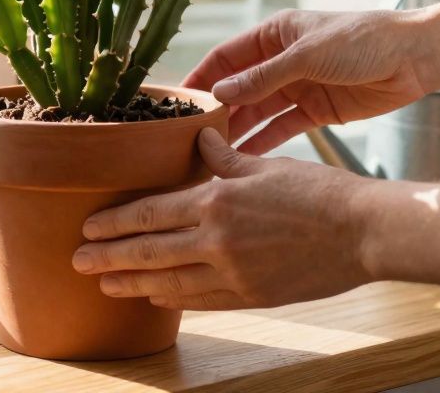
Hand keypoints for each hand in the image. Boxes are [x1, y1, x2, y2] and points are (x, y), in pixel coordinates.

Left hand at [71, 128, 373, 309]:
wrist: (362, 232)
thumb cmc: (319, 192)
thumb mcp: (266, 165)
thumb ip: (224, 158)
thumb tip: (198, 139)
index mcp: (217, 200)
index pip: (151, 213)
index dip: (115, 223)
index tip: (88, 228)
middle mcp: (217, 240)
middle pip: (149, 251)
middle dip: (108, 258)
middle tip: (77, 262)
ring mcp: (234, 273)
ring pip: (169, 282)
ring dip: (133, 284)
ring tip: (105, 286)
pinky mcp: (252, 296)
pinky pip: (202, 300)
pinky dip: (174, 300)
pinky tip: (156, 298)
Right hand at [184, 9, 430, 153]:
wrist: (414, 58)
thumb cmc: (362, 40)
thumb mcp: (307, 56)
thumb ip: (264, 77)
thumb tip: (220, 92)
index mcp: (274, 34)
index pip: (226, 57)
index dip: (200, 79)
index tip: (175, 103)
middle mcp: (281, 60)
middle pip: (238, 88)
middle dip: (215, 111)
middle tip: (187, 138)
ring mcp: (298, 87)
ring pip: (257, 112)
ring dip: (236, 131)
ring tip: (209, 155)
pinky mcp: (316, 111)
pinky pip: (281, 129)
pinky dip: (263, 143)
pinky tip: (242, 160)